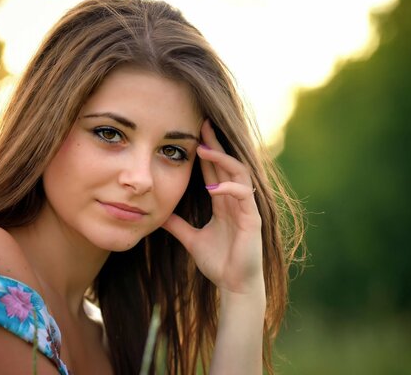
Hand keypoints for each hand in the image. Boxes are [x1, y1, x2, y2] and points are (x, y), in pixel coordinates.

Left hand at [161, 120, 263, 294]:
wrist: (234, 286)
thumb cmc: (218, 262)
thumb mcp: (191, 239)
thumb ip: (177, 225)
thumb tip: (158, 215)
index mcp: (223, 202)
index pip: (215, 169)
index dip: (206, 151)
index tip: (192, 134)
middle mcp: (236, 200)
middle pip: (227, 163)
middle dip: (215, 143)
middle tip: (202, 124)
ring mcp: (246, 208)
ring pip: (239, 173)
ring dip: (222, 160)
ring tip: (203, 150)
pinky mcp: (252, 219)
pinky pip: (245, 195)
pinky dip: (229, 189)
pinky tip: (213, 188)